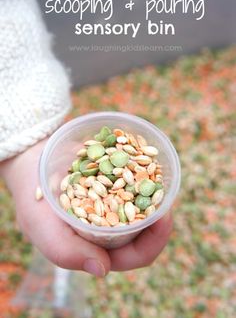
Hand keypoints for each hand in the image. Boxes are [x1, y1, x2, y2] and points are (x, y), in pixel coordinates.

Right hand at [0, 140, 172, 276]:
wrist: (30, 162)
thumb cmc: (33, 199)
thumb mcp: (41, 226)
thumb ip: (66, 251)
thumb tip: (103, 270)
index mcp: (98, 247)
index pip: (134, 254)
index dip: (153, 242)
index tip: (164, 218)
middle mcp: (111, 228)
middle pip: (145, 230)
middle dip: (160, 213)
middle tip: (166, 190)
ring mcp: (115, 203)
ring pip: (144, 204)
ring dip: (154, 193)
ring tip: (160, 174)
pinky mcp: (116, 181)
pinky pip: (136, 180)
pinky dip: (143, 171)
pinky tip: (147, 159)